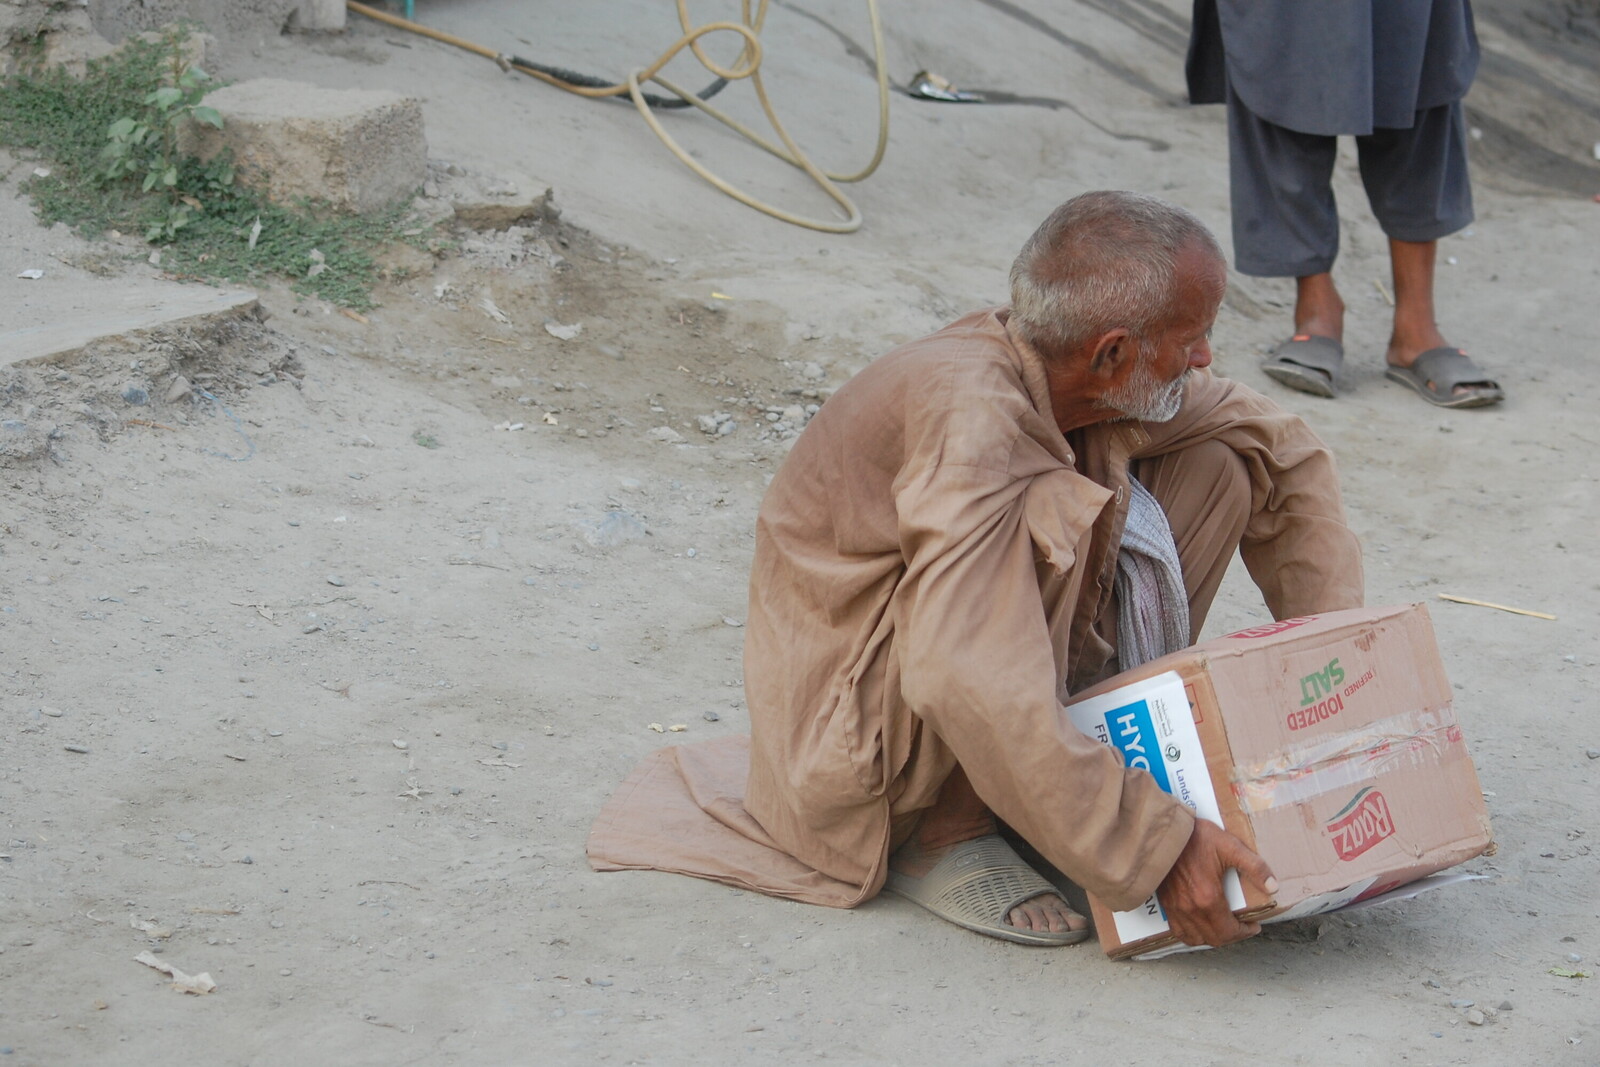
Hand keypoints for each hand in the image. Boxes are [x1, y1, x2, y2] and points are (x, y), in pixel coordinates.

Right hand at [1156, 818, 1277, 947]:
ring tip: (1221, 927)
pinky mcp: (1165, 902)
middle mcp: (1191, 909)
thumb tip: (1273, 886)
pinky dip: (1191, 934)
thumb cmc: (1194, 837)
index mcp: (1208, 898)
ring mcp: (1176, 908)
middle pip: (1214, 939)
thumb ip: (1254, 866)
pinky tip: (1198, 924)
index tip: (1254, 925)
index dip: (1245, 932)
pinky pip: (1178, 930)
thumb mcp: (1230, 846)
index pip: (1229, 931)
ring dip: (1211, 937)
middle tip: (1241, 926)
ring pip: (1195, 939)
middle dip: (1231, 936)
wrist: (1162, 831)